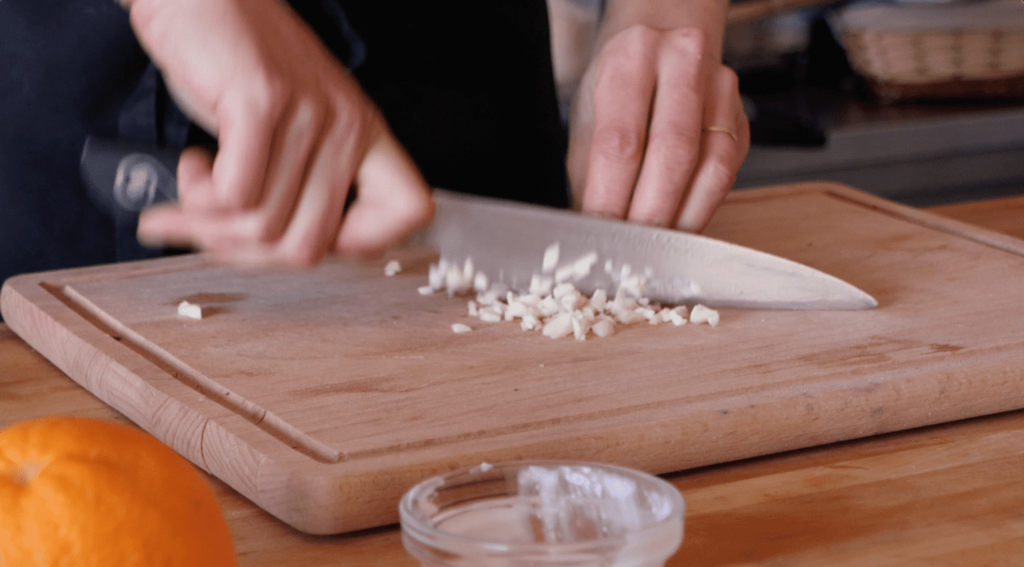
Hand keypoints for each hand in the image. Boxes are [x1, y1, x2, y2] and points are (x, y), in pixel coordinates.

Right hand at [124, 0, 432, 266]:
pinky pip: (234, 196)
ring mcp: (309, 113)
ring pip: (264, 226)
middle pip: (308, 246)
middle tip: (210, 226)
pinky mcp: (262, 102)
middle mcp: (347, 125)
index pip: (410, 210)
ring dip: (210, 224)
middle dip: (246, 251)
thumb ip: (302, 183)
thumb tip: (278, 251)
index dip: (363, 243)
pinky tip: (193, 167)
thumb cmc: (237, 65)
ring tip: (194, 190)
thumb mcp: (293, 128)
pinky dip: (199, 198)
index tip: (302, 235)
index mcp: (365, 134)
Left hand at [566, 23, 748, 232]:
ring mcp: (720, 87)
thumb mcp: (589, 114)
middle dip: (651, 214)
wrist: (662, 44)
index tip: (602, 233)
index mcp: (632, 58)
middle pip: (672, 154)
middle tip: (631, 249)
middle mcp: (682, 62)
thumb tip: (588, 228)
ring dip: (683, 217)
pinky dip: (702, 208)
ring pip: (711, 168)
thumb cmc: (619, 84)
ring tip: (657, 244)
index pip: (621, 141)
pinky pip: (727, 173)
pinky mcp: (741, 117)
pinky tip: (680, 226)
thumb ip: (589, 171)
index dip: (611, 197)